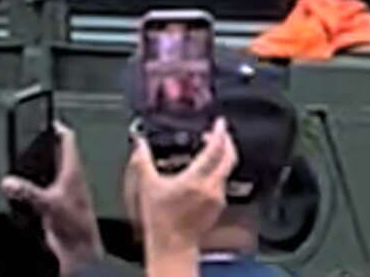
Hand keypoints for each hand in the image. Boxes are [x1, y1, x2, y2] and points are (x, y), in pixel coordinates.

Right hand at [1, 123, 104, 276]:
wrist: (78, 248)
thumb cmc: (75, 224)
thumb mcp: (48, 203)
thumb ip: (26, 192)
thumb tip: (9, 182)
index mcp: (73, 170)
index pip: (68, 139)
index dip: (58, 127)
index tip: (49, 119)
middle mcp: (70, 177)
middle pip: (58, 153)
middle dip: (46, 144)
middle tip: (34, 134)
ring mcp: (64, 190)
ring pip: (51, 170)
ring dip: (41, 164)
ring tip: (27, 156)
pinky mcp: (56, 203)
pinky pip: (44, 187)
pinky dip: (35, 183)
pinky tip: (25, 186)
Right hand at [130, 118, 237, 257]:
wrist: (172, 246)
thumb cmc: (160, 220)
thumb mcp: (147, 187)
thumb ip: (143, 161)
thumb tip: (140, 144)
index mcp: (196, 180)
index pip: (215, 150)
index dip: (220, 133)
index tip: (220, 123)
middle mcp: (212, 187)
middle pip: (229, 157)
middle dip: (227, 142)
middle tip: (221, 132)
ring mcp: (218, 197)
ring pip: (227, 170)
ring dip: (222, 157)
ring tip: (212, 150)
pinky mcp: (219, 206)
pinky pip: (223, 182)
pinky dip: (218, 171)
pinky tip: (207, 171)